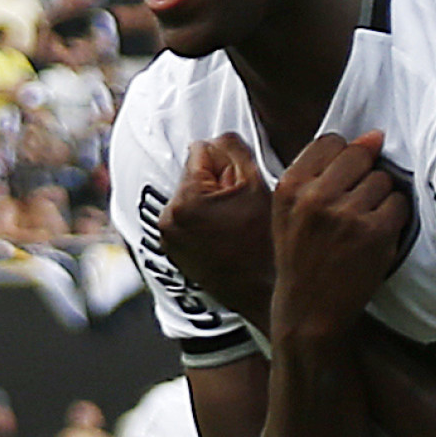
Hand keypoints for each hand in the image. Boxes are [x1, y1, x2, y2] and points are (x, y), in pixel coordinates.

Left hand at [159, 134, 274, 325]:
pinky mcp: (174, 256)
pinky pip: (189, 222)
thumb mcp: (258, 184)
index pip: (202, 151)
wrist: (266, 295)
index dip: (230, 166)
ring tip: (234, 230)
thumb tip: (216, 141)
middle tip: (241, 214)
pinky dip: (205, 225)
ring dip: (212, 206)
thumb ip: (233, 148)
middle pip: (194, 176)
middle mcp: (168, 221)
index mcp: (185, 201)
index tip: (242, 193)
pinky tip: (226, 242)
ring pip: (192, 199)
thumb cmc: (267, 244)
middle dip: (217, 186)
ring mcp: (168, 241)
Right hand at [272, 131, 410, 343]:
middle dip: (363, 176)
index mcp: (290, 187)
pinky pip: (399, 203)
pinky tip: (377, 234)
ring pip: (382, 179)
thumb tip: (374, 136)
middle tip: (354, 205)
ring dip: (380, 198)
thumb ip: (322, 172)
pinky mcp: (375, 233)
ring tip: (362, 224)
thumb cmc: (302, 260)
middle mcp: (316, 197)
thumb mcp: (289, 212)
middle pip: (360, 156)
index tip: (342, 181)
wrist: (310, 312)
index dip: (343, 159)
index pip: (331, 142)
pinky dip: (394, 217)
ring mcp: (347, 215)